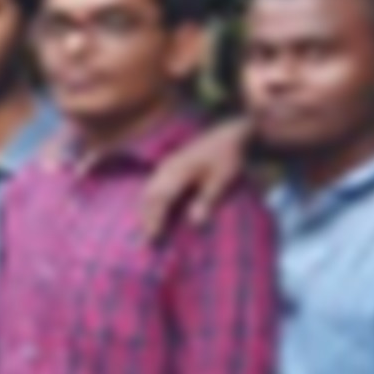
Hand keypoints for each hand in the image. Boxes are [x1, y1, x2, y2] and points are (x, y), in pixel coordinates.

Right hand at [138, 119, 255, 244]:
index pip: (161, 199)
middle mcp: (168, 168)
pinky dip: (149, 200)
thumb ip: (207, 200)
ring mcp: (166, 164)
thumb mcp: (223, 179)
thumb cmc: (227, 157)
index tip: (153, 238)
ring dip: (145, 209)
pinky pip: (152, 184)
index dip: (155, 219)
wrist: (228, 134)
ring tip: (146, 228)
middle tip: (146, 240)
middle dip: (146, 218)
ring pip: (148, 190)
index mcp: (180, 172)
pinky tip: (152, 209)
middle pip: (149, 196)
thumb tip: (195, 223)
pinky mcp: (169, 164)